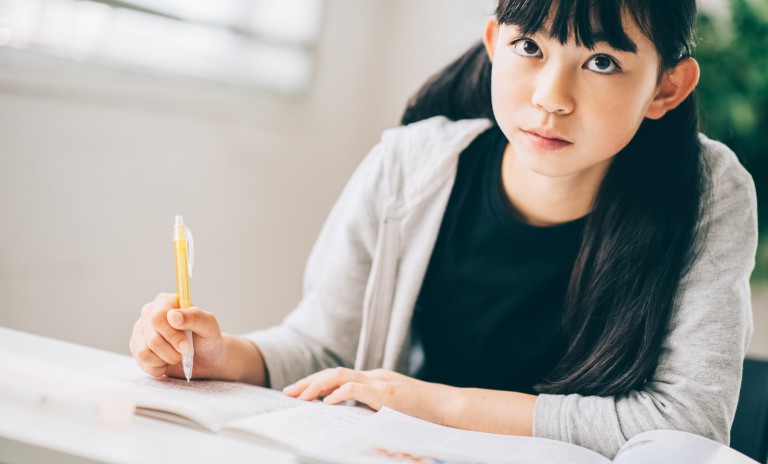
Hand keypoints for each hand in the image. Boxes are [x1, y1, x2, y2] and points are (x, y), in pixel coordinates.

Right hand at [129, 293, 225, 379]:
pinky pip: (142, 362)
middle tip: (186, 352)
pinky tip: (167, 361)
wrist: (205, 358)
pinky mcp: (137, 348)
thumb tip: (172, 316)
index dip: (172, 335)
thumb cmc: (207, 338)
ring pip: (144, 352)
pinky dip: (158, 367)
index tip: (186, 345)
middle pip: (152, 338)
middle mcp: (149, 313)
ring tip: (177, 356)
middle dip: (172, 350)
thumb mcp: (209, 326)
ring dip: (166, 359)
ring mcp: (140, 331)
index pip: (158, 317)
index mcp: (165, 301)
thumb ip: (194, 317)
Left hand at [282, 368, 457, 425]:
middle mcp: (374, 377)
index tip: (297, 393)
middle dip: (308, 382)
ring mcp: (380, 383)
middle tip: (288, 393)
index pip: (338, 377)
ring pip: (340, 376)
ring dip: (317, 385)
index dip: (316, 383)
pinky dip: (339, 394)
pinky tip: (326, 403)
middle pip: (333, 373)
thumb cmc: (423, 413)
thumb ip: (371, 409)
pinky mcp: (387, 393)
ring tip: (301, 397)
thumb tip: (348, 418)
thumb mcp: (391, 410)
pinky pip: (356, 389)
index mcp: (374, 380)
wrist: (448, 408)